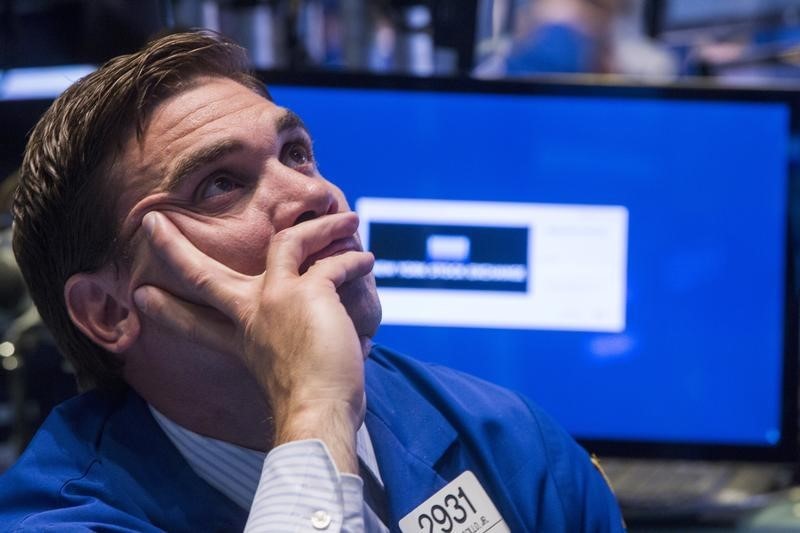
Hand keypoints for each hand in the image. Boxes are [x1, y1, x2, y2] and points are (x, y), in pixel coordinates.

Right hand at [132, 210, 373, 471]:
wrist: (318, 415)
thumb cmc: (312, 404)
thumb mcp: (292, 378)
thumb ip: (308, 357)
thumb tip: (357, 344)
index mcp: (242, 338)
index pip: (196, 323)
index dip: (169, 311)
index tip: (142, 297)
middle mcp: (251, 315)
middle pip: (201, 275)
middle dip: (173, 249)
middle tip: (152, 224)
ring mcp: (275, 298)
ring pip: (287, 241)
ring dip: (321, 227)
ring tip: (346, 220)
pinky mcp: (306, 292)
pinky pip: (333, 262)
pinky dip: (354, 261)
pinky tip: (366, 260)